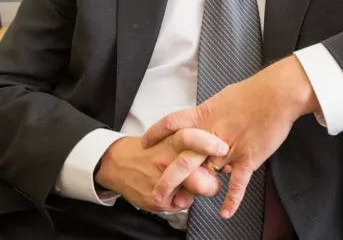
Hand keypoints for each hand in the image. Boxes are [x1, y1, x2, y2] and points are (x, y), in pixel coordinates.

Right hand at [95, 129, 229, 212]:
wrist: (120, 163)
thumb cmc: (152, 150)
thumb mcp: (170, 139)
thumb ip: (193, 147)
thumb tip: (223, 159)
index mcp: (171, 142)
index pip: (191, 138)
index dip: (208, 143)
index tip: (222, 148)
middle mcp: (166, 161)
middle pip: (195, 172)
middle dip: (212, 180)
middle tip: (217, 178)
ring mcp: (160, 181)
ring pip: (193, 193)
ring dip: (203, 191)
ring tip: (200, 186)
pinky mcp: (157, 199)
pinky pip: (183, 205)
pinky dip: (185, 200)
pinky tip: (179, 193)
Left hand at [141, 56, 319, 218]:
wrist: (276, 95)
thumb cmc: (252, 93)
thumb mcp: (222, 100)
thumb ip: (211, 117)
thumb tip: (206, 124)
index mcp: (204, 116)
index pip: (172, 124)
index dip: (156, 133)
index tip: (144, 143)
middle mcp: (211, 134)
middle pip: (183, 159)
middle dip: (168, 178)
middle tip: (157, 193)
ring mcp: (229, 149)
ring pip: (207, 174)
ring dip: (195, 191)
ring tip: (182, 204)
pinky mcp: (248, 158)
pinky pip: (238, 183)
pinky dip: (232, 199)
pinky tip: (225, 212)